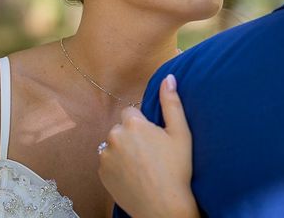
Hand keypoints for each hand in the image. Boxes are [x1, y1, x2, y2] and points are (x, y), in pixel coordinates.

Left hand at [98, 75, 198, 217]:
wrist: (163, 205)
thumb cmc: (176, 168)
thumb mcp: (180, 132)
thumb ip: (171, 102)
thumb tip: (168, 77)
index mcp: (133, 124)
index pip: (131, 113)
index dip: (143, 124)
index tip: (155, 138)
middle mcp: (114, 136)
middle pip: (122, 129)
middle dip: (132, 136)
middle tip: (151, 153)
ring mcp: (105, 157)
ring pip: (114, 145)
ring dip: (123, 150)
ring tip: (142, 165)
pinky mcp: (102, 174)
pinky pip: (108, 162)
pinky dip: (118, 165)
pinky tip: (134, 175)